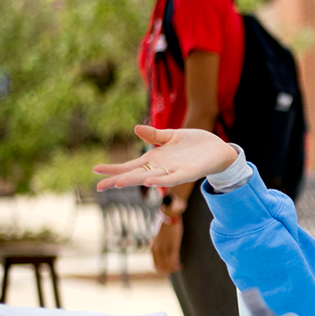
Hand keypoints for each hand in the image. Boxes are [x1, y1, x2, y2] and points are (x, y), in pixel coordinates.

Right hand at [94, 125, 237, 191]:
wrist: (219, 149)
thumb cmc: (195, 144)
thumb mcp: (172, 136)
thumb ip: (155, 135)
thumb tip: (135, 129)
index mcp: (156, 160)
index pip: (130, 166)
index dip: (114, 168)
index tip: (95, 170)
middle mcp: (162, 168)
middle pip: (136, 175)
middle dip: (118, 180)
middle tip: (99, 186)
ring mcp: (174, 171)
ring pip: (151, 178)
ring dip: (136, 180)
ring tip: (118, 183)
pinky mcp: (189, 172)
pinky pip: (174, 178)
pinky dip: (162, 180)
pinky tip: (150, 181)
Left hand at [152, 219, 182, 273]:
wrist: (169, 217)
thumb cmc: (166, 227)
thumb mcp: (159, 238)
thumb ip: (159, 246)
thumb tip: (163, 253)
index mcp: (153, 248)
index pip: (155, 265)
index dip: (162, 270)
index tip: (169, 270)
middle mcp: (157, 250)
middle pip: (161, 267)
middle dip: (168, 271)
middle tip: (175, 269)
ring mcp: (164, 248)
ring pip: (167, 265)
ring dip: (174, 269)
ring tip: (179, 267)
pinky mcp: (172, 246)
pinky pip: (173, 260)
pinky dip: (176, 265)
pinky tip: (180, 264)